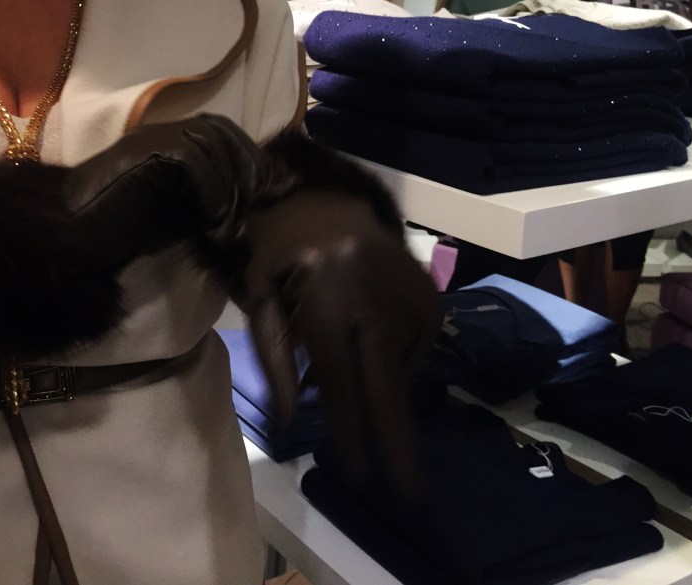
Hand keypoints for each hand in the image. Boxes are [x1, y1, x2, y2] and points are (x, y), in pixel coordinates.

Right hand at [65, 113, 274, 270]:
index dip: (250, 157)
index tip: (271, 189)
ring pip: (209, 141)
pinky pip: (190, 158)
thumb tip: (250, 203)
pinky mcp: (143, 151)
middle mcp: (160, 131)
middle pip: (220, 130)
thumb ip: (209, 199)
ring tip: (230, 222)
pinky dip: (208, 188)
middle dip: (247, 165)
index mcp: (169, 141)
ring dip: (228, 184)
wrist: (75, 236)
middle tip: (259, 202)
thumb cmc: (123, 229)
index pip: (222, 132)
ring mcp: (150, 137)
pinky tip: (210, 218)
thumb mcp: (180, 212)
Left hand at [235, 190, 442, 494]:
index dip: (349, 430)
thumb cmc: (279, 252)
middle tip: (411, 496)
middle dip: (397, 445)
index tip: (358, 475)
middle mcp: (376, 299)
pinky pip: (416, 350)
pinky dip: (393, 362)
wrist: (326, 196)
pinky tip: (369, 336)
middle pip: (387, 386)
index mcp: (327, 296)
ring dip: (378, 390)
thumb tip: (291, 421)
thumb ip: (274, 359)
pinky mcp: (432, 296)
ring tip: (350, 355)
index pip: (339, 380)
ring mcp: (410, 296)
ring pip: (400, 372)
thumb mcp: (260, 299)